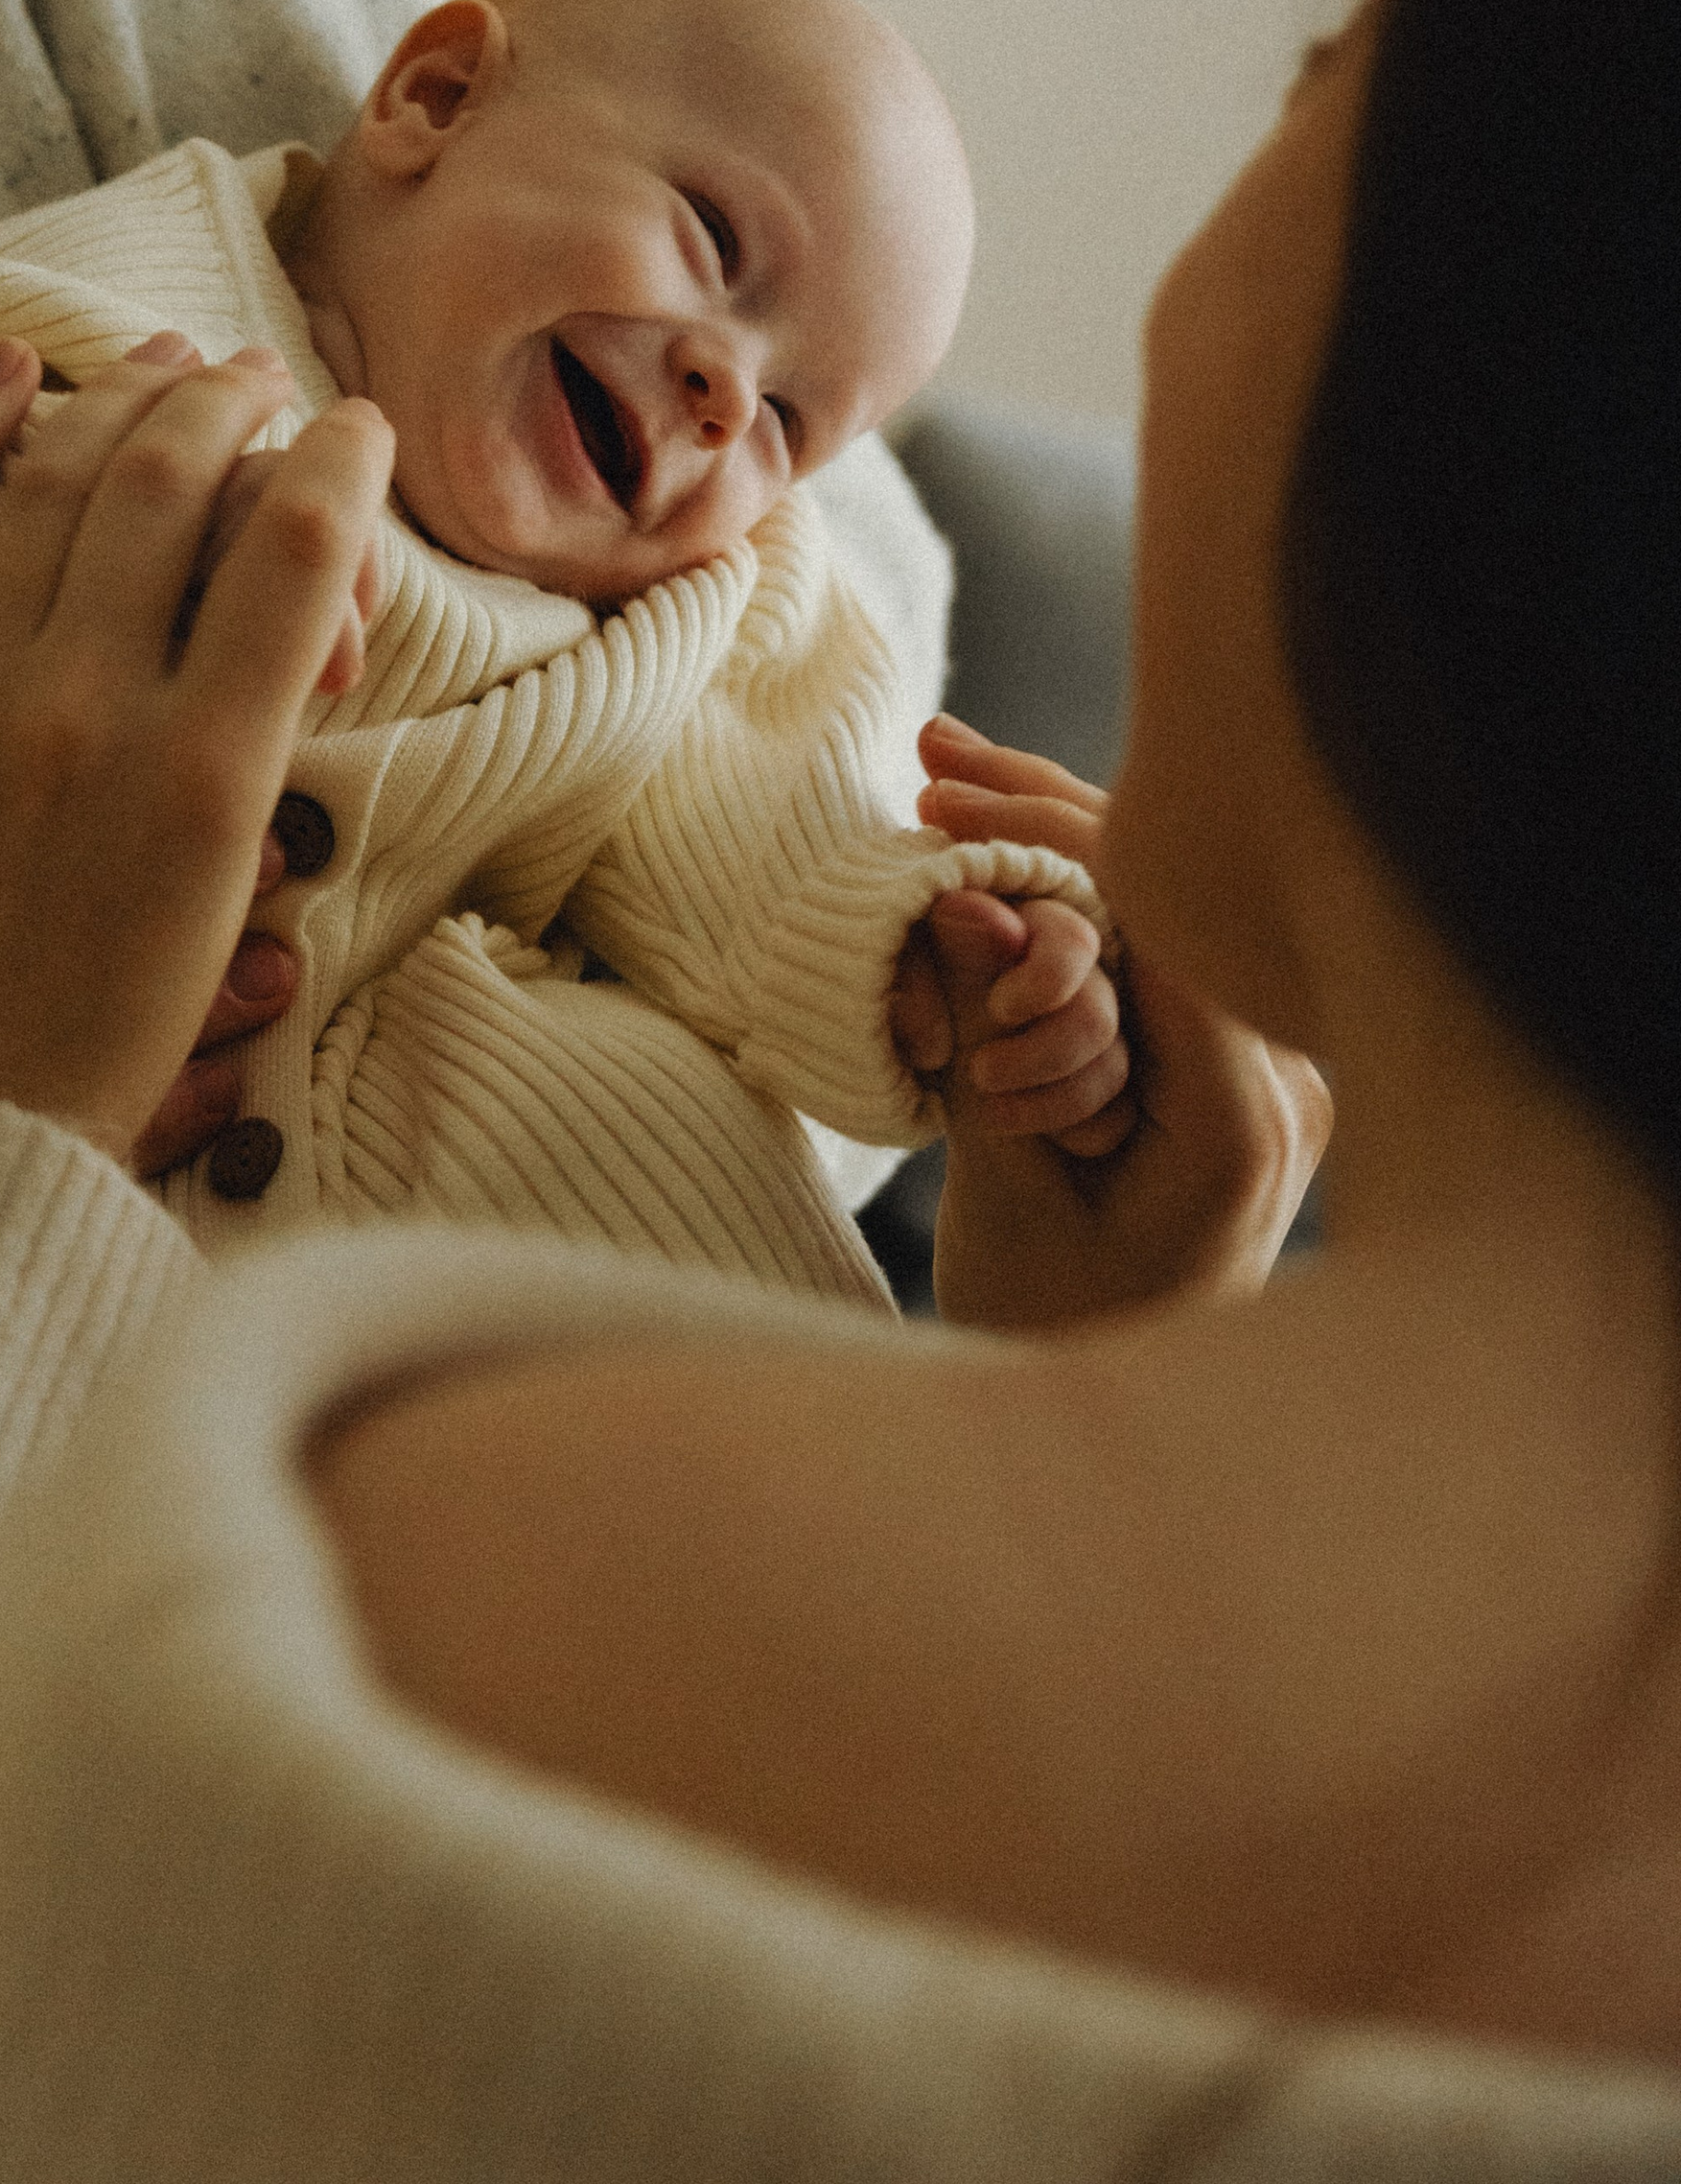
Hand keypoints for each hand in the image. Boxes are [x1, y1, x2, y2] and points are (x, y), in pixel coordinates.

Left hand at [0, 335, 391, 1154]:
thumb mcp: (234, 877)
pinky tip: (4, 370)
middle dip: (228, 402)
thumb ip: (263, 718)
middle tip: (253, 377)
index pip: (298, 549)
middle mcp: (87, 715)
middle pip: (175, 484)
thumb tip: (295, 580)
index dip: (340, 460)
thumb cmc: (118, 1017)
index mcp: (208, 774)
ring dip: (118, 396)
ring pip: (55, 483)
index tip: (352, 430)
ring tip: (157, 360)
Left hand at [893, 886, 1134, 1157]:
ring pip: (1112, 1068)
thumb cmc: (890, 1003)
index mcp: (1023, 926)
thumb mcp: (897, 973)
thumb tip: (985, 921)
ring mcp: (1085, 1031)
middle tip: (982, 1074)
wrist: (882, 1070)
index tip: (1000, 1009)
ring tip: (992, 1113)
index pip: (1071, 940)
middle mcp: (1068, 976)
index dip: (1047, 978)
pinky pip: (1120, 1115)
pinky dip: (1081, 1135)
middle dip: (1042, 1056)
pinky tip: (1038, 1137)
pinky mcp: (1094, 1083)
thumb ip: (943, 948)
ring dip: (1054, 1103)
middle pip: (1097, 1014)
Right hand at [910, 713, 1330, 1329]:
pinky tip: (993, 833)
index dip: (1054, 844)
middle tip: (928, 762)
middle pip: (1177, 886)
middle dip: (1046, 810)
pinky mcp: (1230, 1058)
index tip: (941, 812)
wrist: (1135, 1450)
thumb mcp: (1006, 1194)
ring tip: (941, 769)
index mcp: (1247, 1117)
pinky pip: (1157, 941)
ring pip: (1168, 899)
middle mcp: (1283, 1073)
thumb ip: (993, 1044)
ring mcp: (1266, 1060)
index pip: (1166, 918)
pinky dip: (1075, 887)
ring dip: (1054, 831)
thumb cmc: (1062, 1344)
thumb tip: (968, 898)